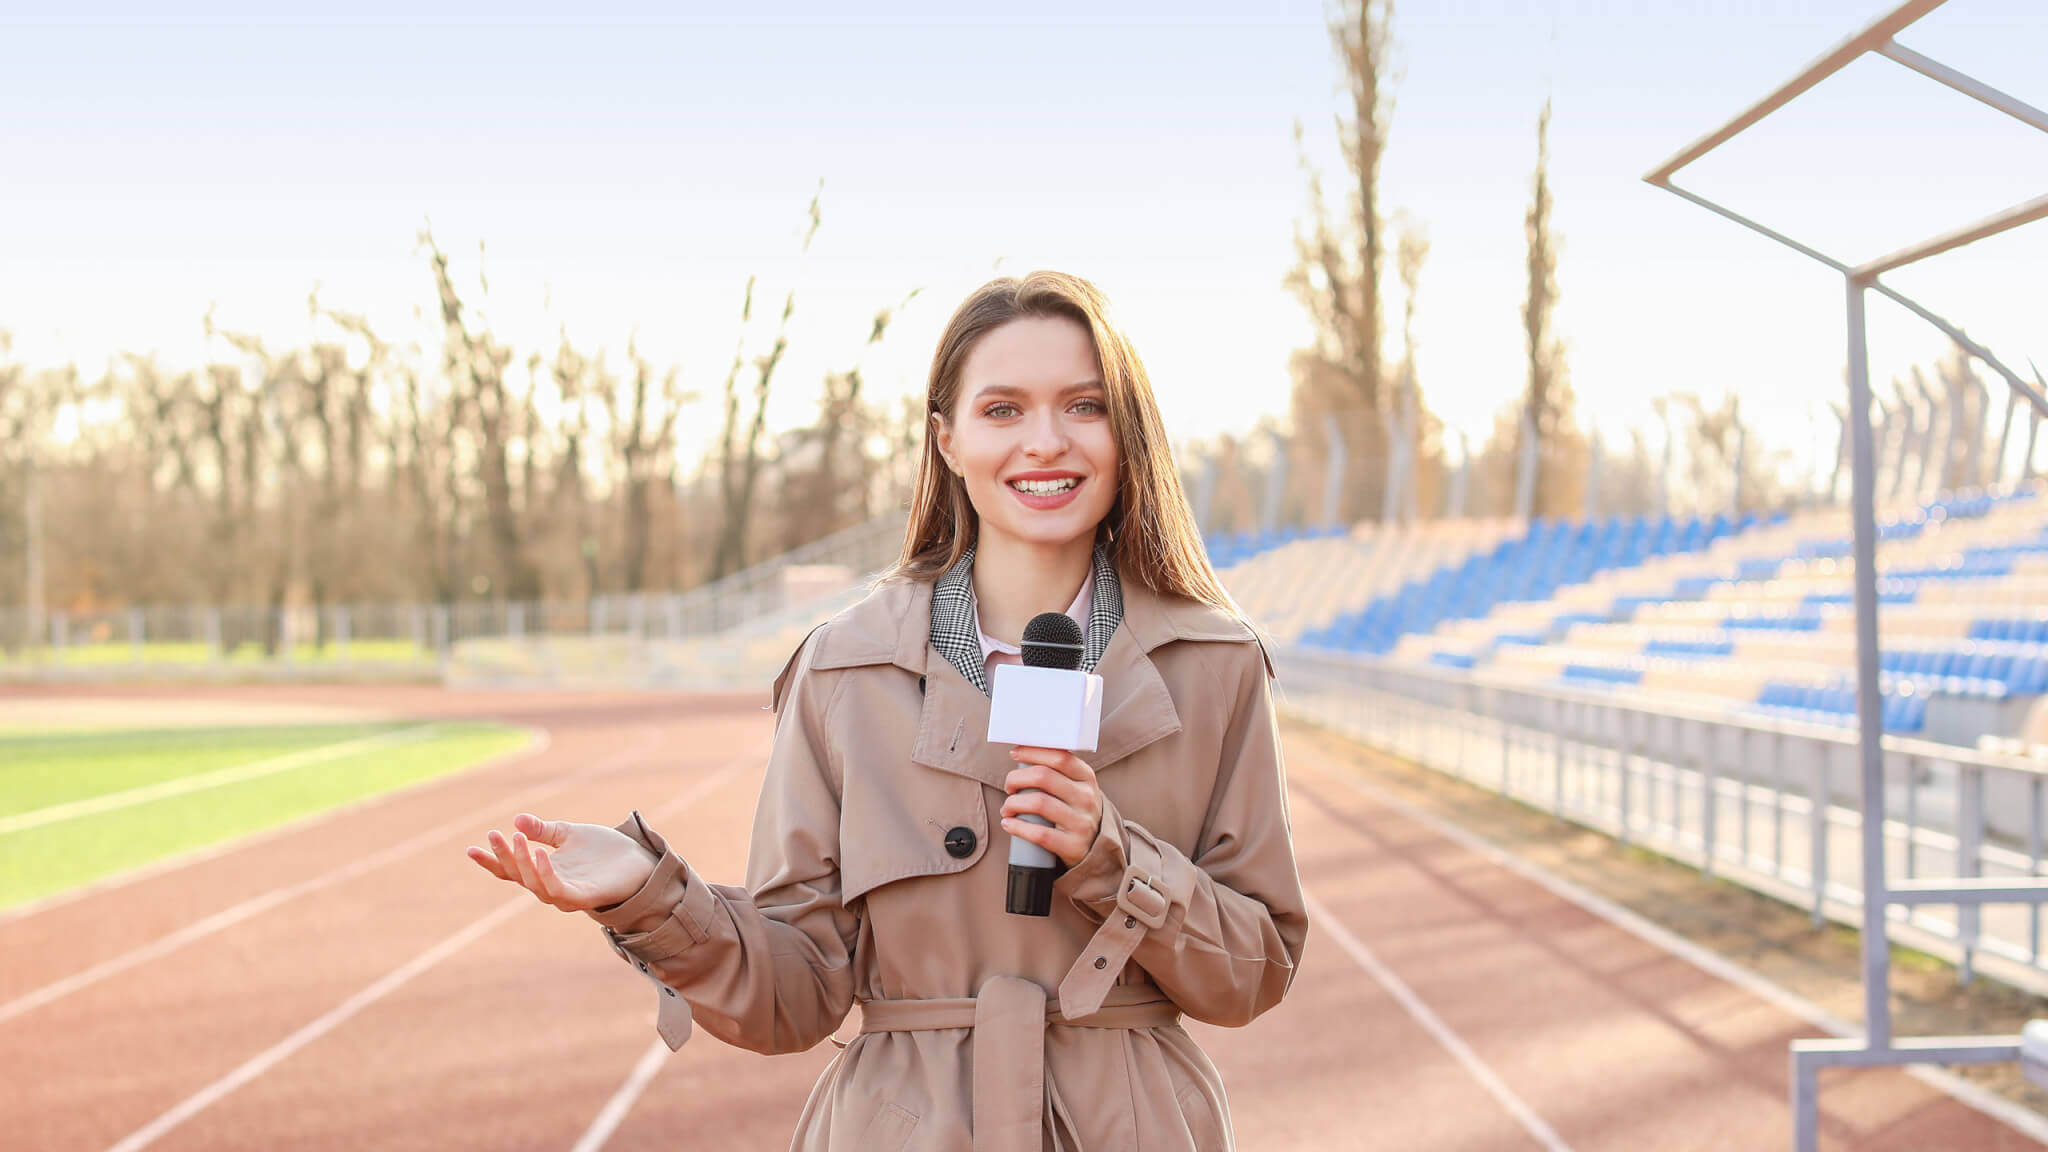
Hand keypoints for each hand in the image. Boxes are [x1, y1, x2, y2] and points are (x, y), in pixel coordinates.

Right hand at [466, 813, 657, 913]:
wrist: (638, 859)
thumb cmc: (602, 850)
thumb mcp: (567, 834)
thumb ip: (543, 830)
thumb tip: (517, 819)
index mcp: (544, 871)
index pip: (511, 870)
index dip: (491, 861)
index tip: (470, 849)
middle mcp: (550, 886)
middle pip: (519, 876)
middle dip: (505, 856)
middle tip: (495, 834)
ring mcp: (566, 894)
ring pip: (535, 884)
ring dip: (524, 862)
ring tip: (518, 838)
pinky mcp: (584, 896)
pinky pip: (559, 889)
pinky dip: (547, 873)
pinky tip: (542, 853)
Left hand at [1002, 747, 1104, 868]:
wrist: (1096, 849)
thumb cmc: (1075, 811)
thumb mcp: (1076, 788)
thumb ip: (1056, 771)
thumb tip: (1023, 753)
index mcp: (1086, 778)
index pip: (1059, 757)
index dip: (1033, 752)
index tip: (1015, 753)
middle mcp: (1086, 798)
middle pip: (1043, 776)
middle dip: (1016, 778)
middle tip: (1009, 787)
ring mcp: (1081, 822)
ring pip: (1038, 803)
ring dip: (1012, 804)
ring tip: (1007, 808)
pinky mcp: (1073, 846)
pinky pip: (1039, 834)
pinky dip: (1017, 827)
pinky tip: (1009, 824)